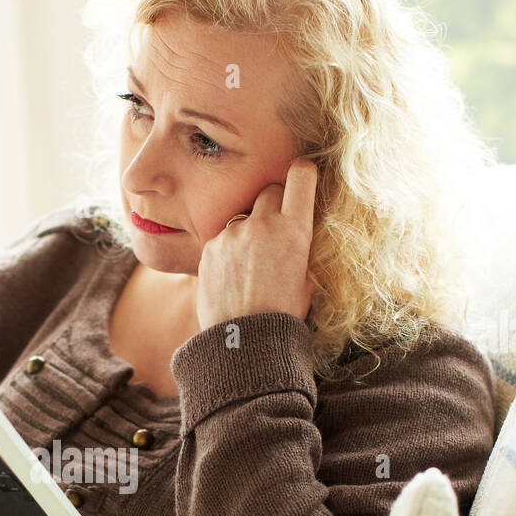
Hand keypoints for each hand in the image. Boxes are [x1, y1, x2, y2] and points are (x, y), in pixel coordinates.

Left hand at [195, 158, 317, 330]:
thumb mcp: (305, 281)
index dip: (302, 174)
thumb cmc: (280, 315)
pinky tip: (233, 276)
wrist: (242, 341)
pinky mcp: (210, 247)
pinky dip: (229, 249)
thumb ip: (298, 250)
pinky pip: (224, 237)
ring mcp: (233, 234)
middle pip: (270, 190)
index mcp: (294, 230)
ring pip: (244, 216)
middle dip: (275, 204)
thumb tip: (292, 238)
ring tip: (251, 265)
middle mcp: (263, 224)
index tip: (302, 179)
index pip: (301, 175)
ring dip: (249, 230)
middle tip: (276, 229)